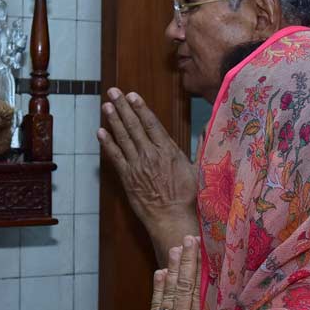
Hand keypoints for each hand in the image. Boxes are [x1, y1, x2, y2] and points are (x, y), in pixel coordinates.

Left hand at [98, 88, 199, 263]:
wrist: (173, 218)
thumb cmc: (189, 196)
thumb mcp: (199, 168)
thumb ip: (201, 145)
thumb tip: (208, 127)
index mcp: (168, 150)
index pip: (151, 123)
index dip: (140, 107)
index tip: (132, 95)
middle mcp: (151, 154)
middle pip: (134, 126)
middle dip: (123, 107)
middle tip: (113, 91)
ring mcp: (137, 166)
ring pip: (123, 138)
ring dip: (113, 120)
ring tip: (106, 105)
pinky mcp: (128, 178)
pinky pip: (115, 157)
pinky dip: (107, 144)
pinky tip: (101, 132)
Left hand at [141, 235, 202, 309]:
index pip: (194, 291)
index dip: (196, 269)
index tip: (199, 249)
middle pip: (181, 287)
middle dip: (185, 262)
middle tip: (188, 239)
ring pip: (167, 294)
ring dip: (171, 270)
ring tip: (175, 249)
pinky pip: (155, 307)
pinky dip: (157, 290)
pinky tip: (159, 274)